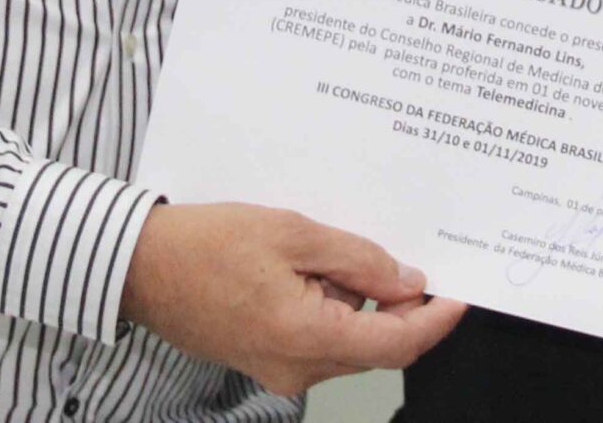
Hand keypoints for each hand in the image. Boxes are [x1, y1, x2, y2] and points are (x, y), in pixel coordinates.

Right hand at [120, 202, 466, 395]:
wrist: (140, 267)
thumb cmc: (206, 244)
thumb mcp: (293, 233)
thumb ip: (359, 260)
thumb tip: (409, 283)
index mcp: (308, 338)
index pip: (398, 345)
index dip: (437, 320)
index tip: (462, 293)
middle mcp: (298, 369)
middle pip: (377, 346)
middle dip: (399, 304)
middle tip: (409, 254)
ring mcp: (281, 369)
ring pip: (349, 341)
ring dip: (361, 300)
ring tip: (343, 249)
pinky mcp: (268, 359)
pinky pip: (320, 339)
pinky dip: (333, 306)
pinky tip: (320, 266)